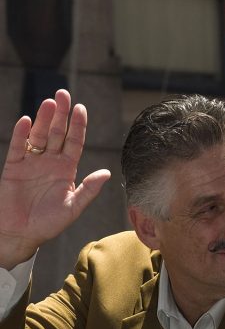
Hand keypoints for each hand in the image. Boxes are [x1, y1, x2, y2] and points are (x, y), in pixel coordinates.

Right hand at [0, 89, 110, 268]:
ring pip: (38, 135)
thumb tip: (106, 173)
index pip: (74, 142)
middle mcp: (50, 161)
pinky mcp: (14, 166)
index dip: (78, 125)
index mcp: (66, 169)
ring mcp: (32, 162)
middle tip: (63, 94)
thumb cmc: (48, 223)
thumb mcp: (72, 208)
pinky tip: (26, 120)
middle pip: (57, 133)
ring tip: (48, 102)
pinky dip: (21, 134)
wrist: (20, 234)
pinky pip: (18, 147)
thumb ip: (88, 190)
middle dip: (60, 114)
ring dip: (43, 118)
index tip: (80, 108)